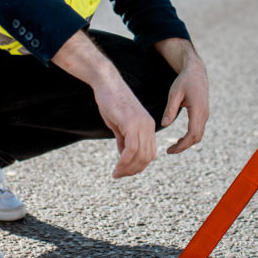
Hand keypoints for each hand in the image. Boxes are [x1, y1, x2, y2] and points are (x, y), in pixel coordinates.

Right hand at [52, 30, 156, 177]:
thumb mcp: (120, 125)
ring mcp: (141, 124)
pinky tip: (116, 167)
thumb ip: (124, 140)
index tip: (124, 172)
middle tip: (119, 175)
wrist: (107, 83)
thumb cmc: (111, 102)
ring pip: (141, 155)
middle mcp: (148, 126)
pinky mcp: (131, 123)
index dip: (138, 166)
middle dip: (134, 170)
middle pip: (148, 157)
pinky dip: (124, 162)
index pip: (149, 153)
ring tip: (116, 173)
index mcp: (148, 126)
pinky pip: (132, 149)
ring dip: (128, 169)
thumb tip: (124, 156)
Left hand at [155, 39, 208, 154]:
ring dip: (187, 143)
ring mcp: (205, 114)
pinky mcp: (203, 114)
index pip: (192, 133)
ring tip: (173, 147)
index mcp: (197, 109)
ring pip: (199, 135)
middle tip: (169, 151)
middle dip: (184, 147)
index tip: (170, 150)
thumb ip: (170, 109)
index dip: (182, 145)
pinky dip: (190, 137)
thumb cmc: (184, 81)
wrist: (196, 72)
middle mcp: (204, 114)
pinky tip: (180, 139)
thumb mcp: (174, 93)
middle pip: (197, 137)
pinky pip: (198, 130)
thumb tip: (164, 124)